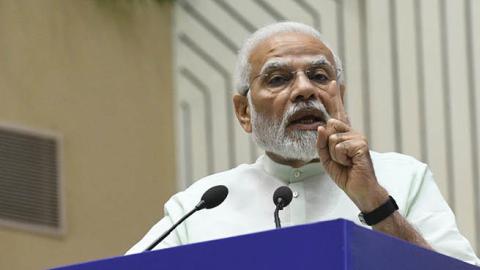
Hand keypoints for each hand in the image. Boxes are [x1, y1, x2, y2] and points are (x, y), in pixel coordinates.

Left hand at [316, 82, 387, 211]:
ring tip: (346, 163)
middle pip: (329, 126)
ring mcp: (358, 137)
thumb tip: (321, 126)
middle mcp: (352, 132)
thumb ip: (321, 143)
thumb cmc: (345, 173)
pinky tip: (350, 164)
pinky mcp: (361, 144)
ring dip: (333, 155)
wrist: (359, 189)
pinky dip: (340, 158)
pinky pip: (339, 147)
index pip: (337, 114)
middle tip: (339, 159)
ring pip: (332, 138)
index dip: (334, 98)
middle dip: (327, 145)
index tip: (332, 83)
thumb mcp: (326, 159)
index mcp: (343, 135)